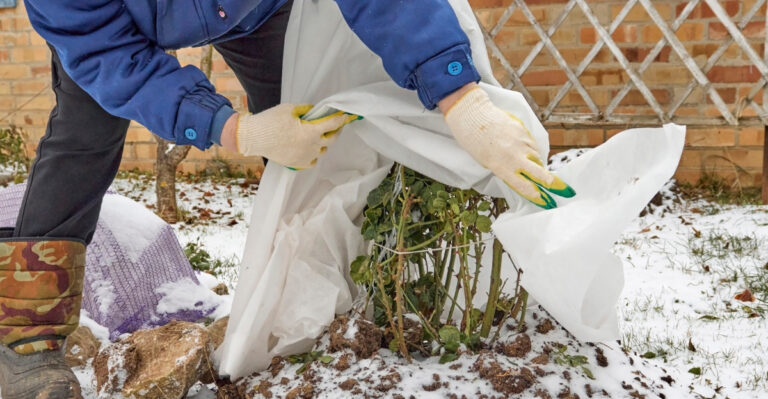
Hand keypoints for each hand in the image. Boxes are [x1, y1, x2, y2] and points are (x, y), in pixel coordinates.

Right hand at [221, 104, 359, 169]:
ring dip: (323, 142)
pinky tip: (309, 147)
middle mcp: (312, 146)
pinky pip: (313, 160)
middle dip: (335, 130)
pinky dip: (314, 153)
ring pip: (323, 149)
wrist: (253, 138)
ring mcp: (306, 157)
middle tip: (334, 124)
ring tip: (316, 135)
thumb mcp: (290, 109)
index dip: (342, 118)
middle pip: (332, 138)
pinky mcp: (298, 164)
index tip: (347, 115)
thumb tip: (318, 111)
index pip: (333, 124)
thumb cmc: (270, 121)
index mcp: (311, 131)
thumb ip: (307, 110)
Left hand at [442, 86, 574, 208]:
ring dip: (537, 163)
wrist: (473, 116)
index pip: (524, 187)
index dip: (538, 197)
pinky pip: (532, 145)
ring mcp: (521, 143)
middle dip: (555, 184)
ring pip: (537, 157)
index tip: (548, 203)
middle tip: (566, 191)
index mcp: (502, 168)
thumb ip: (505, 170)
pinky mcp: (524, 131)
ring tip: (529, 163)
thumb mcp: (487, 162)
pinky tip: (523, 148)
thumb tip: (523, 176)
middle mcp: (514, 156)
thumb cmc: (475, 142)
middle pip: (540, 174)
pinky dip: (531, 149)